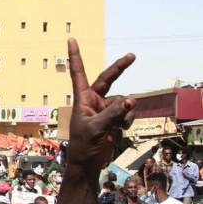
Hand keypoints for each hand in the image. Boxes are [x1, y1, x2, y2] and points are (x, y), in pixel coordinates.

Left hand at [65, 39, 135, 167]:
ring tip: (115, 128)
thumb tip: (131, 100)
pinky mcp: (115, 118)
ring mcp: (105, 109)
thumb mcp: (97, 129)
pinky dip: (127, 121)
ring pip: (124, 102)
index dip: (75, 56)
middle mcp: (93, 100)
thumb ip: (114, 114)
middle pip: (108, 79)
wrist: (88, 164)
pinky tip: (119, 132)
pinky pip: (128, 113)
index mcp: (82, 99)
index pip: (78, 73)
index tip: (70, 39)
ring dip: (124, 114)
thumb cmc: (84, 146)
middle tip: (132, 56)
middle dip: (120, 68)